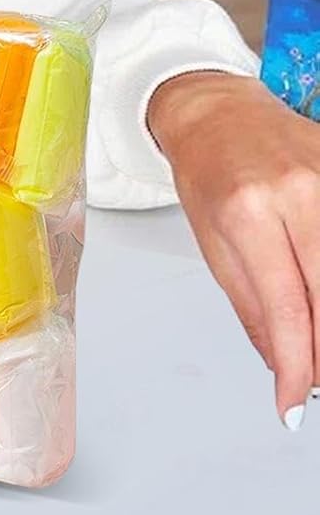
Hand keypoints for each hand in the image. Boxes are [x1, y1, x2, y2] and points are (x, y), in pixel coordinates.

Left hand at [150, 70, 319, 427]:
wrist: (217, 110)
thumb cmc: (206, 173)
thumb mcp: (211, 243)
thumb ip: (252, 307)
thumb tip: (283, 364)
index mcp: (250, 212)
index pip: (287, 307)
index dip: (296, 366)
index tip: (292, 404)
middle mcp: (300, 194)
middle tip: (309, 379)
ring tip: (312, 346)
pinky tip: (319, 298)